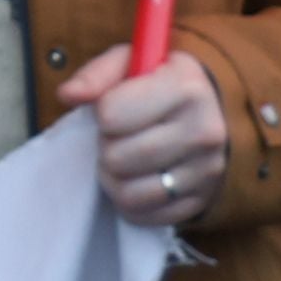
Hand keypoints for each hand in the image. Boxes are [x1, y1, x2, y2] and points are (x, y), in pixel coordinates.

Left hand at [57, 47, 224, 227]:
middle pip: (117, 158)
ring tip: (122, 160)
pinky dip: (131, 203)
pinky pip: (144, 216)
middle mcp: (204, 130)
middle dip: (106, 147)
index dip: (103, 113)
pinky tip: (137, 180)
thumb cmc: (160, 84)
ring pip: (128, 194)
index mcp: (185, 86)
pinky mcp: (201, 201)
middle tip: (116, 138)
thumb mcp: (131, 63)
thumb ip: (96, 74)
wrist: (213, 113)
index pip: (112, 115)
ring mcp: (207, 171)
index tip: (115, 108)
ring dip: (113, 179)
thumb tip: (67, 95)